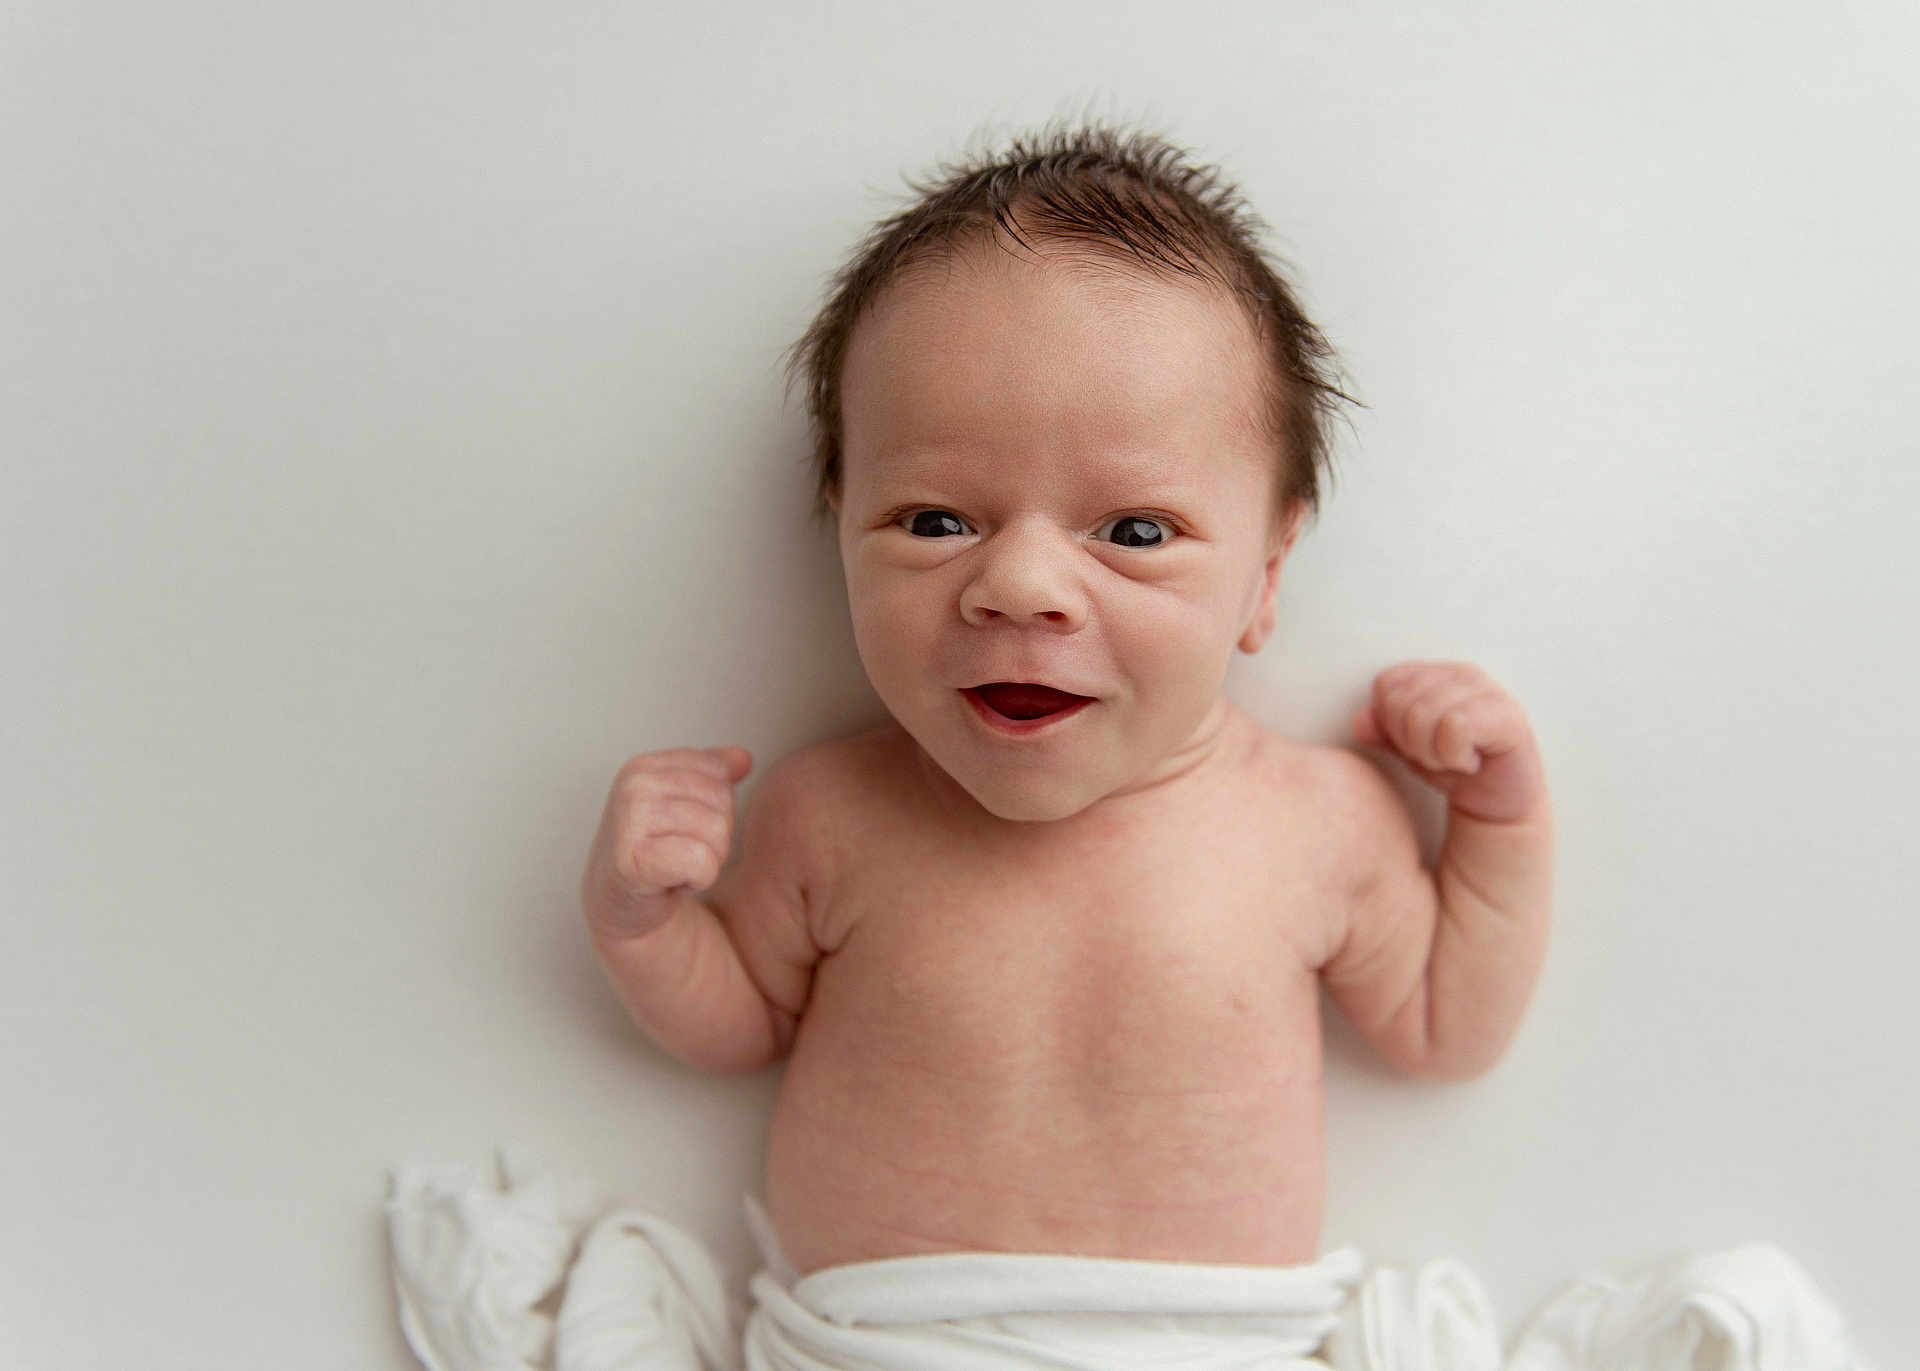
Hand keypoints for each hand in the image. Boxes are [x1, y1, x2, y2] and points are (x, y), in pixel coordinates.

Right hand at [581, 745, 753, 937]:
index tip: (680, 829)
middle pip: (722, 802)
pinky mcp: (633, 862)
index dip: (713, 808)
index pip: (719, 773)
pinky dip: (697, 880)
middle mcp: (635, 785)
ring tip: (673, 867)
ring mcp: (630, 821)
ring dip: (705, 861)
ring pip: (717, 832)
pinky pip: (702, 862)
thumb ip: (711, 775)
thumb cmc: (653, 853)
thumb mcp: (680, 805)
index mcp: (646, 766)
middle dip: (712, 837)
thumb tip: (744, 758)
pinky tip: (670, 884)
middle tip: (676, 853)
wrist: (617, 909)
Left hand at [1353, 662, 1544, 822]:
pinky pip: (1454, 728)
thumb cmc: (1452, 769)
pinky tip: (1470, 762)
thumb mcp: (1407, 749)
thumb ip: (1383, 731)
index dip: (1391, 723)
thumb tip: (1360, 722)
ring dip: (1432, 753)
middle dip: (1410, 742)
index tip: (1418, 743)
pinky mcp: (1508, 717)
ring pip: (1423, 715)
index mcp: (1437, 673)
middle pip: (1400, 701)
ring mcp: (1488, 692)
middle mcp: (1463, 674)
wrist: (1496, 805)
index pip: (1386, 684)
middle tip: (1439, 756)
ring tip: (1454, 759)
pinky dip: (1453, 757)